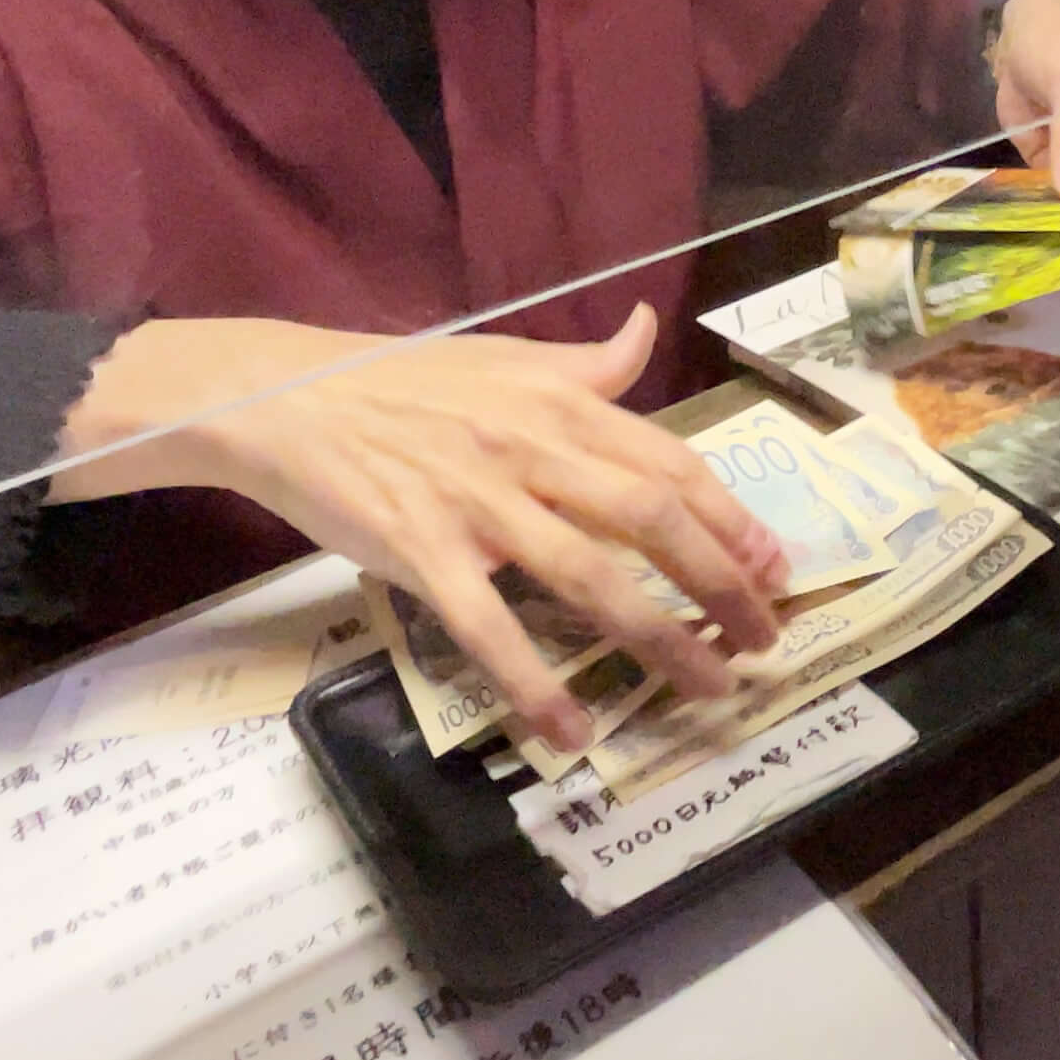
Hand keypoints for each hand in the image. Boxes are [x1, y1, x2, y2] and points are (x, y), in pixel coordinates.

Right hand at [46, 304, 788, 748]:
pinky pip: (489, 626)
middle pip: (651, 519)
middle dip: (720, 584)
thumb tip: (648, 330)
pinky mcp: (422, 551)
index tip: (774, 568)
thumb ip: (587, 364)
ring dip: (658, 637)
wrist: (286, 394)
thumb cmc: (399, 381)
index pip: (669, 462)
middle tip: (760, 640)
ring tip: (706, 687)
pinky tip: (570, 729)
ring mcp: (477, 504)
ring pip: (589, 575)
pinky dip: (533, 681)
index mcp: (558, 404)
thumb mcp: (504, 359)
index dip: (731, 519)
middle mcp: (531, 450)